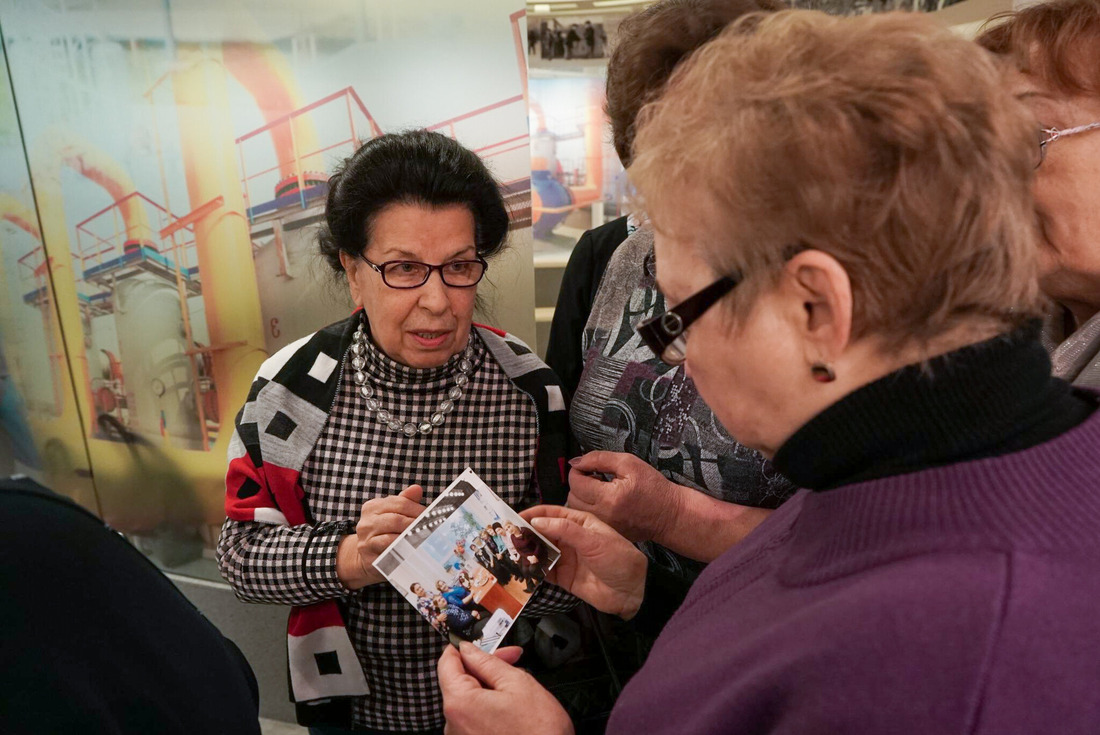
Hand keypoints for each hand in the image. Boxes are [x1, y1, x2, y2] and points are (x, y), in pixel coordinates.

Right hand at [337, 484, 423, 588]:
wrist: (368, 557)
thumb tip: (417, 489)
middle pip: (396, 520)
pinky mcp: (369, 558)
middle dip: (416, 524)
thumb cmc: (385, 532)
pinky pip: (389, 553)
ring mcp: (366, 541)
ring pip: (392, 537)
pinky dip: (402, 551)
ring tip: (425, 539)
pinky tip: (413, 550)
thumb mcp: (393, 514)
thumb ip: (405, 501)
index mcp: (372, 507)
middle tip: (431, 529)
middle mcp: (366, 522)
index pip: (399, 503)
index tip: (431, 516)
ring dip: (410, 538)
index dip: (418, 509)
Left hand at [439, 643, 571, 734]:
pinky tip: (513, 704)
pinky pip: (475, 717)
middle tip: (512, 658)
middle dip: (485, 666)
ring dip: (490, 686)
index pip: (447, 663)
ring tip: (518, 684)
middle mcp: (453, 724)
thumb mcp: (517, 684)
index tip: (481, 641)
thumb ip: (488, 662)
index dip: (464, 647)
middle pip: (460, 681)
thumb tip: (469, 649)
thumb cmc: (539, 731)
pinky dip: (490, 706)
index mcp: (459, 703)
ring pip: (470, 699)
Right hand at [520, 505, 645, 618]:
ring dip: (526, 551)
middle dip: (525, 533)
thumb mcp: (594, 540)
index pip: (551, 513)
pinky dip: (532, 570)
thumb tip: (537, 521)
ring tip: (508, 552)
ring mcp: (566, 558)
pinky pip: (544, 571)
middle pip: (542, 532)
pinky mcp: (563, 577)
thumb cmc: (619, 559)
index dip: (533, 514)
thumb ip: (565, 530)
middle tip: (506, 536)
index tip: (514, 517)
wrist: (632, 592)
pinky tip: (521, 569)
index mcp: (580, 523)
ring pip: (540, 551)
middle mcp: (570, 538)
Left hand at [567, 451, 678, 542]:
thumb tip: (577, 461)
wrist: (670, 515)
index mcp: (608, 497)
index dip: (578, 469)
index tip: (589, 466)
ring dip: (582, 497)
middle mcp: (602, 516)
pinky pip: (587, 520)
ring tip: (599, 489)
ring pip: (576, 511)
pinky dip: (589, 509)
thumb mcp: (629, 463)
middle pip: (571, 498)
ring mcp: (603, 527)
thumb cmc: (654, 488)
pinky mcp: (606, 533)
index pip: (575, 482)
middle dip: (579, 484)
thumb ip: (599, 458)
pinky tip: (604, 501)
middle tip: (595, 477)